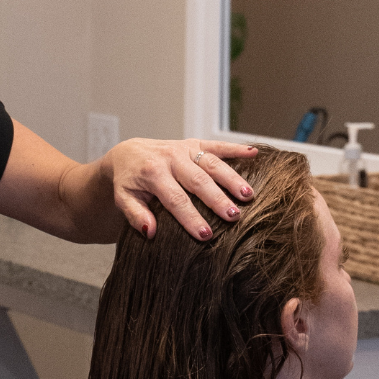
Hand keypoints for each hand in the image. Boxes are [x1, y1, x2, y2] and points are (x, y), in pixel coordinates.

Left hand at [102, 137, 256, 241]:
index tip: (205, 235)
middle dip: (217, 199)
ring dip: (232, 178)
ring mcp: (185, 149)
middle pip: (198, 181)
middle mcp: (170, 158)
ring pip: (211, 163)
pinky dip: (236, 148)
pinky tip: (254, 153)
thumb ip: (135, 215)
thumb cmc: (129, 182)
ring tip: (248, 195)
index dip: (190, 217)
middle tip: (234, 217)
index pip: (175, 199)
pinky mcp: (195, 143)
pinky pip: (217, 145)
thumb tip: (151, 231)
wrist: (128, 154)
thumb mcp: (123, 199)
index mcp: (152, 173)